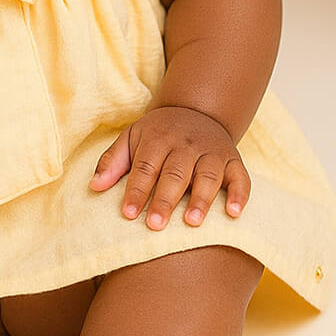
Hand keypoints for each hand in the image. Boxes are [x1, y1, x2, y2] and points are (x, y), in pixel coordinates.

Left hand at [88, 103, 251, 229]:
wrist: (196, 110)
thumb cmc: (158, 134)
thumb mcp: (132, 138)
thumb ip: (112, 162)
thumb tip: (94, 187)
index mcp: (157, 140)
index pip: (145, 167)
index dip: (136, 190)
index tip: (128, 213)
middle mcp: (186, 145)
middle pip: (175, 173)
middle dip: (164, 199)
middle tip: (155, 225)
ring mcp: (212, 152)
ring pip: (208, 175)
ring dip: (201, 199)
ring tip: (191, 222)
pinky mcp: (233, 160)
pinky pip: (241, 177)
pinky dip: (240, 195)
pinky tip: (234, 214)